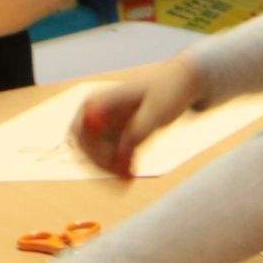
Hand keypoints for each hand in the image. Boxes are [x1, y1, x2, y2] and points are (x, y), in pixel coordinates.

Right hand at [63, 57, 203, 180]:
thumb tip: (123, 150)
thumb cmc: (169, 90)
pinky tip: (131, 176)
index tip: (111, 161)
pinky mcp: (118, 137)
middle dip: (101, 163)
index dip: (90, 149)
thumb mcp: (157, 110)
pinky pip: (112, 157)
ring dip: (110, 168)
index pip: (80, 129)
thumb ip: (139, 130)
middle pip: (86, 146)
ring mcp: (106, 126)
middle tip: (123, 176)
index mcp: (99, 100)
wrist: (182, 84)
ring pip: (98, 154)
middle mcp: (97, 114)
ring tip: (129, 178)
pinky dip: (118, 167)